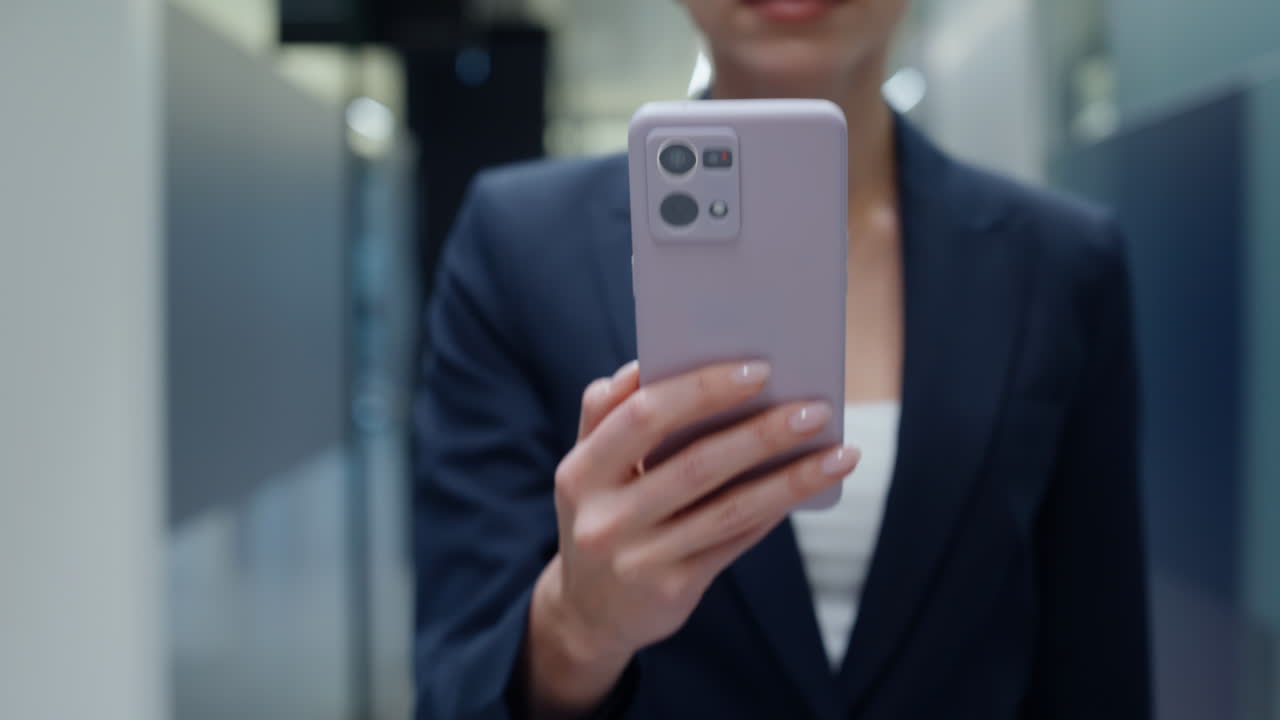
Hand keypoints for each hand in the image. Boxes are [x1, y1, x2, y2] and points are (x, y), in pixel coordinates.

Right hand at [524, 360, 858, 716]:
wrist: (588, 612)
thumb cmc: (600, 515)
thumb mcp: (586, 468)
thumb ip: (607, 415)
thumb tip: (644, 364)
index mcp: (581, 471)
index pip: (644, 416)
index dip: (701, 389)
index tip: (758, 369)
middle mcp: (605, 517)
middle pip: (696, 464)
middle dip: (761, 432)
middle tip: (815, 409)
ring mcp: (639, 558)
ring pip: (729, 508)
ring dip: (791, 478)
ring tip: (839, 453)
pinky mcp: (672, 589)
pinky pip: (735, 541)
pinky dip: (775, 509)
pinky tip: (809, 486)